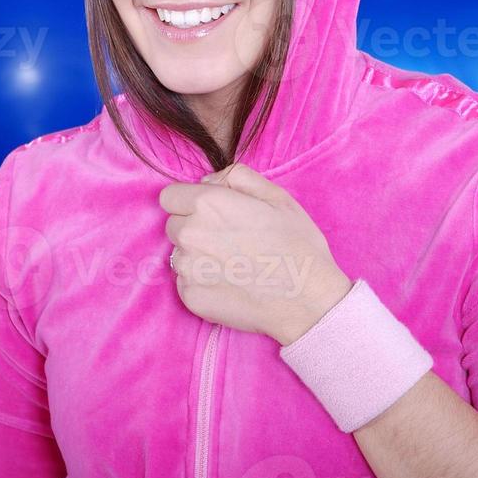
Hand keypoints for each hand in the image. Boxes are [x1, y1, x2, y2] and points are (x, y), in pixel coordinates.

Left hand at [159, 163, 351, 345]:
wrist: (308, 300)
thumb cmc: (297, 246)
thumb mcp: (276, 196)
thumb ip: (237, 177)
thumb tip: (208, 181)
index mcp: (207, 204)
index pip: (170, 197)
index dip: (189, 203)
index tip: (209, 214)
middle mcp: (189, 234)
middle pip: (173, 225)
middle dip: (193, 228)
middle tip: (227, 240)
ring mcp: (187, 268)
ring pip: (179, 254)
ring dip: (196, 257)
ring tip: (232, 265)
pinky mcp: (190, 297)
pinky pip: (185, 283)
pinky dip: (201, 283)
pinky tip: (230, 284)